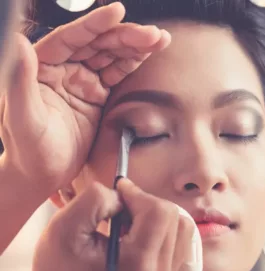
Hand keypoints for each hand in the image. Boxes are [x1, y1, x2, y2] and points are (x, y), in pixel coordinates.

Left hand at [0, 2, 170, 202]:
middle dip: (126, 37)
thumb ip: (20, 81)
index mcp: (42, 67)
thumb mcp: (22, 119)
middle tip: (153, 35)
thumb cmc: (28, 150)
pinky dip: (132, 64)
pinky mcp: (95, 95)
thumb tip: (18, 40)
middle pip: (97, 44)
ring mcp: (81, 82)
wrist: (43, 172)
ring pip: (110, 56)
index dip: (95, 24)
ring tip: (159, 40)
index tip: (119, 11)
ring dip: (134, 47)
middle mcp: (63, 69)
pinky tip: (147, 56)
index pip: (71, 38)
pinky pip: (116, 75)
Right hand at [27, 179, 193, 270]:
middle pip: (172, 217)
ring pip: (179, 228)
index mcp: (137, 266)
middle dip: (145, 203)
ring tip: (128, 220)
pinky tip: (135, 233)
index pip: (159, 212)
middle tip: (120, 207)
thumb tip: (123, 194)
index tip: (118, 191)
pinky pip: (177, 242)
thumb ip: (96, 199)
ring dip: (155, 214)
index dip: (138, 193)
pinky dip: (160, 228)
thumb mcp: (64, 228)